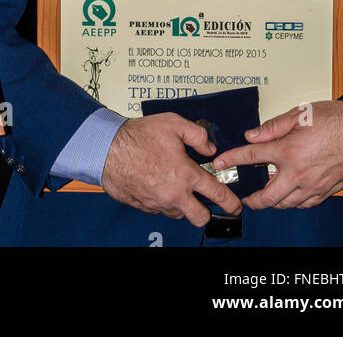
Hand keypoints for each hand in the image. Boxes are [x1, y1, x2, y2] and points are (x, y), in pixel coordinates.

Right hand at [101, 115, 241, 226]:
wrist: (107, 149)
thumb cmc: (138, 136)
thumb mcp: (173, 123)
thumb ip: (197, 134)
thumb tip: (210, 147)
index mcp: (186, 175)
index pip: (217, 195)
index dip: (231, 202)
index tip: (235, 205)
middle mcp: (175, 194)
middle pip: (200, 218)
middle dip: (206, 212)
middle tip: (204, 202)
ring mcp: (158, 203)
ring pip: (178, 214)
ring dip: (181, 204)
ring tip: (173, 184)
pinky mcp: (144, 206)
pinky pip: (159, 209)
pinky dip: (162, 200)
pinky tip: (156, 183)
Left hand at [213, 100, 342, 208]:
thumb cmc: (336, 119)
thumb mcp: (300, 114)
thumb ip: (273, 127)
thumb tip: (252, 134)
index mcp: (289, 150)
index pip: (252, 156)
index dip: (232, 159)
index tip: (220, 162)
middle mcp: (299, 172)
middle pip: (268, 195)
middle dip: (252, 199)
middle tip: (244, 197)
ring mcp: (313, 185)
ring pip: (286, 204)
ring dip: (272, 202)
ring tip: (264, 197)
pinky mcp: (326, 191)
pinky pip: (304, 205)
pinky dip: (293, 203)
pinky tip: (289, 196)